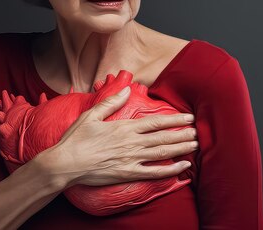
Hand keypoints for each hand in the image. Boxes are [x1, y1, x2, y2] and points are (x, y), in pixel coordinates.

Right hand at [33, 86, 197, 187]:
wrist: (65, 163)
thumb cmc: (75, 139)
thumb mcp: (91, 115)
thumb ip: (111, 102)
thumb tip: (127, 88)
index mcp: (124, 127)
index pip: (155, 122)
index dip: (174, 119)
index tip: (188, 117)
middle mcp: (131, 142)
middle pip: (163, 137)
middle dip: (182, 133)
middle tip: (197, 131)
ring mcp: (131, 159)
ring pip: (162, 153)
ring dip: (180, 148)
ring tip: (195, 144)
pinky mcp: (128, 173)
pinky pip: (153, 173)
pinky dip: (170, 170)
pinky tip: (182, 166)